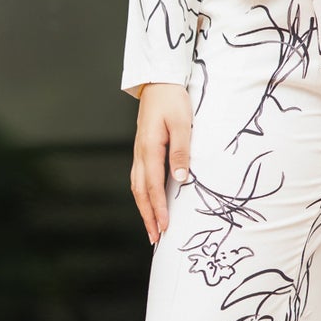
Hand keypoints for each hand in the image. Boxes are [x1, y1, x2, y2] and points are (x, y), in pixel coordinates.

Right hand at [131, 83, 192, 243]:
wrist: (159, 81)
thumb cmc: (173, 99)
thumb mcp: (182, 123)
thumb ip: (181, 151)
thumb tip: (180, 178)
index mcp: (150, 148)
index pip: (153, 186)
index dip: (158, 209)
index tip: (165, 228)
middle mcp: (140, 153)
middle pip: (140, 192)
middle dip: (147, 216)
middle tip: (155, 238)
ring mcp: (139, 151)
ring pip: (137, 186)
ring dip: (143, 208)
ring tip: (151, 226)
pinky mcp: (142, 148)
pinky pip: (139, 177)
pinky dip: (143, 194)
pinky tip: (149, 201)